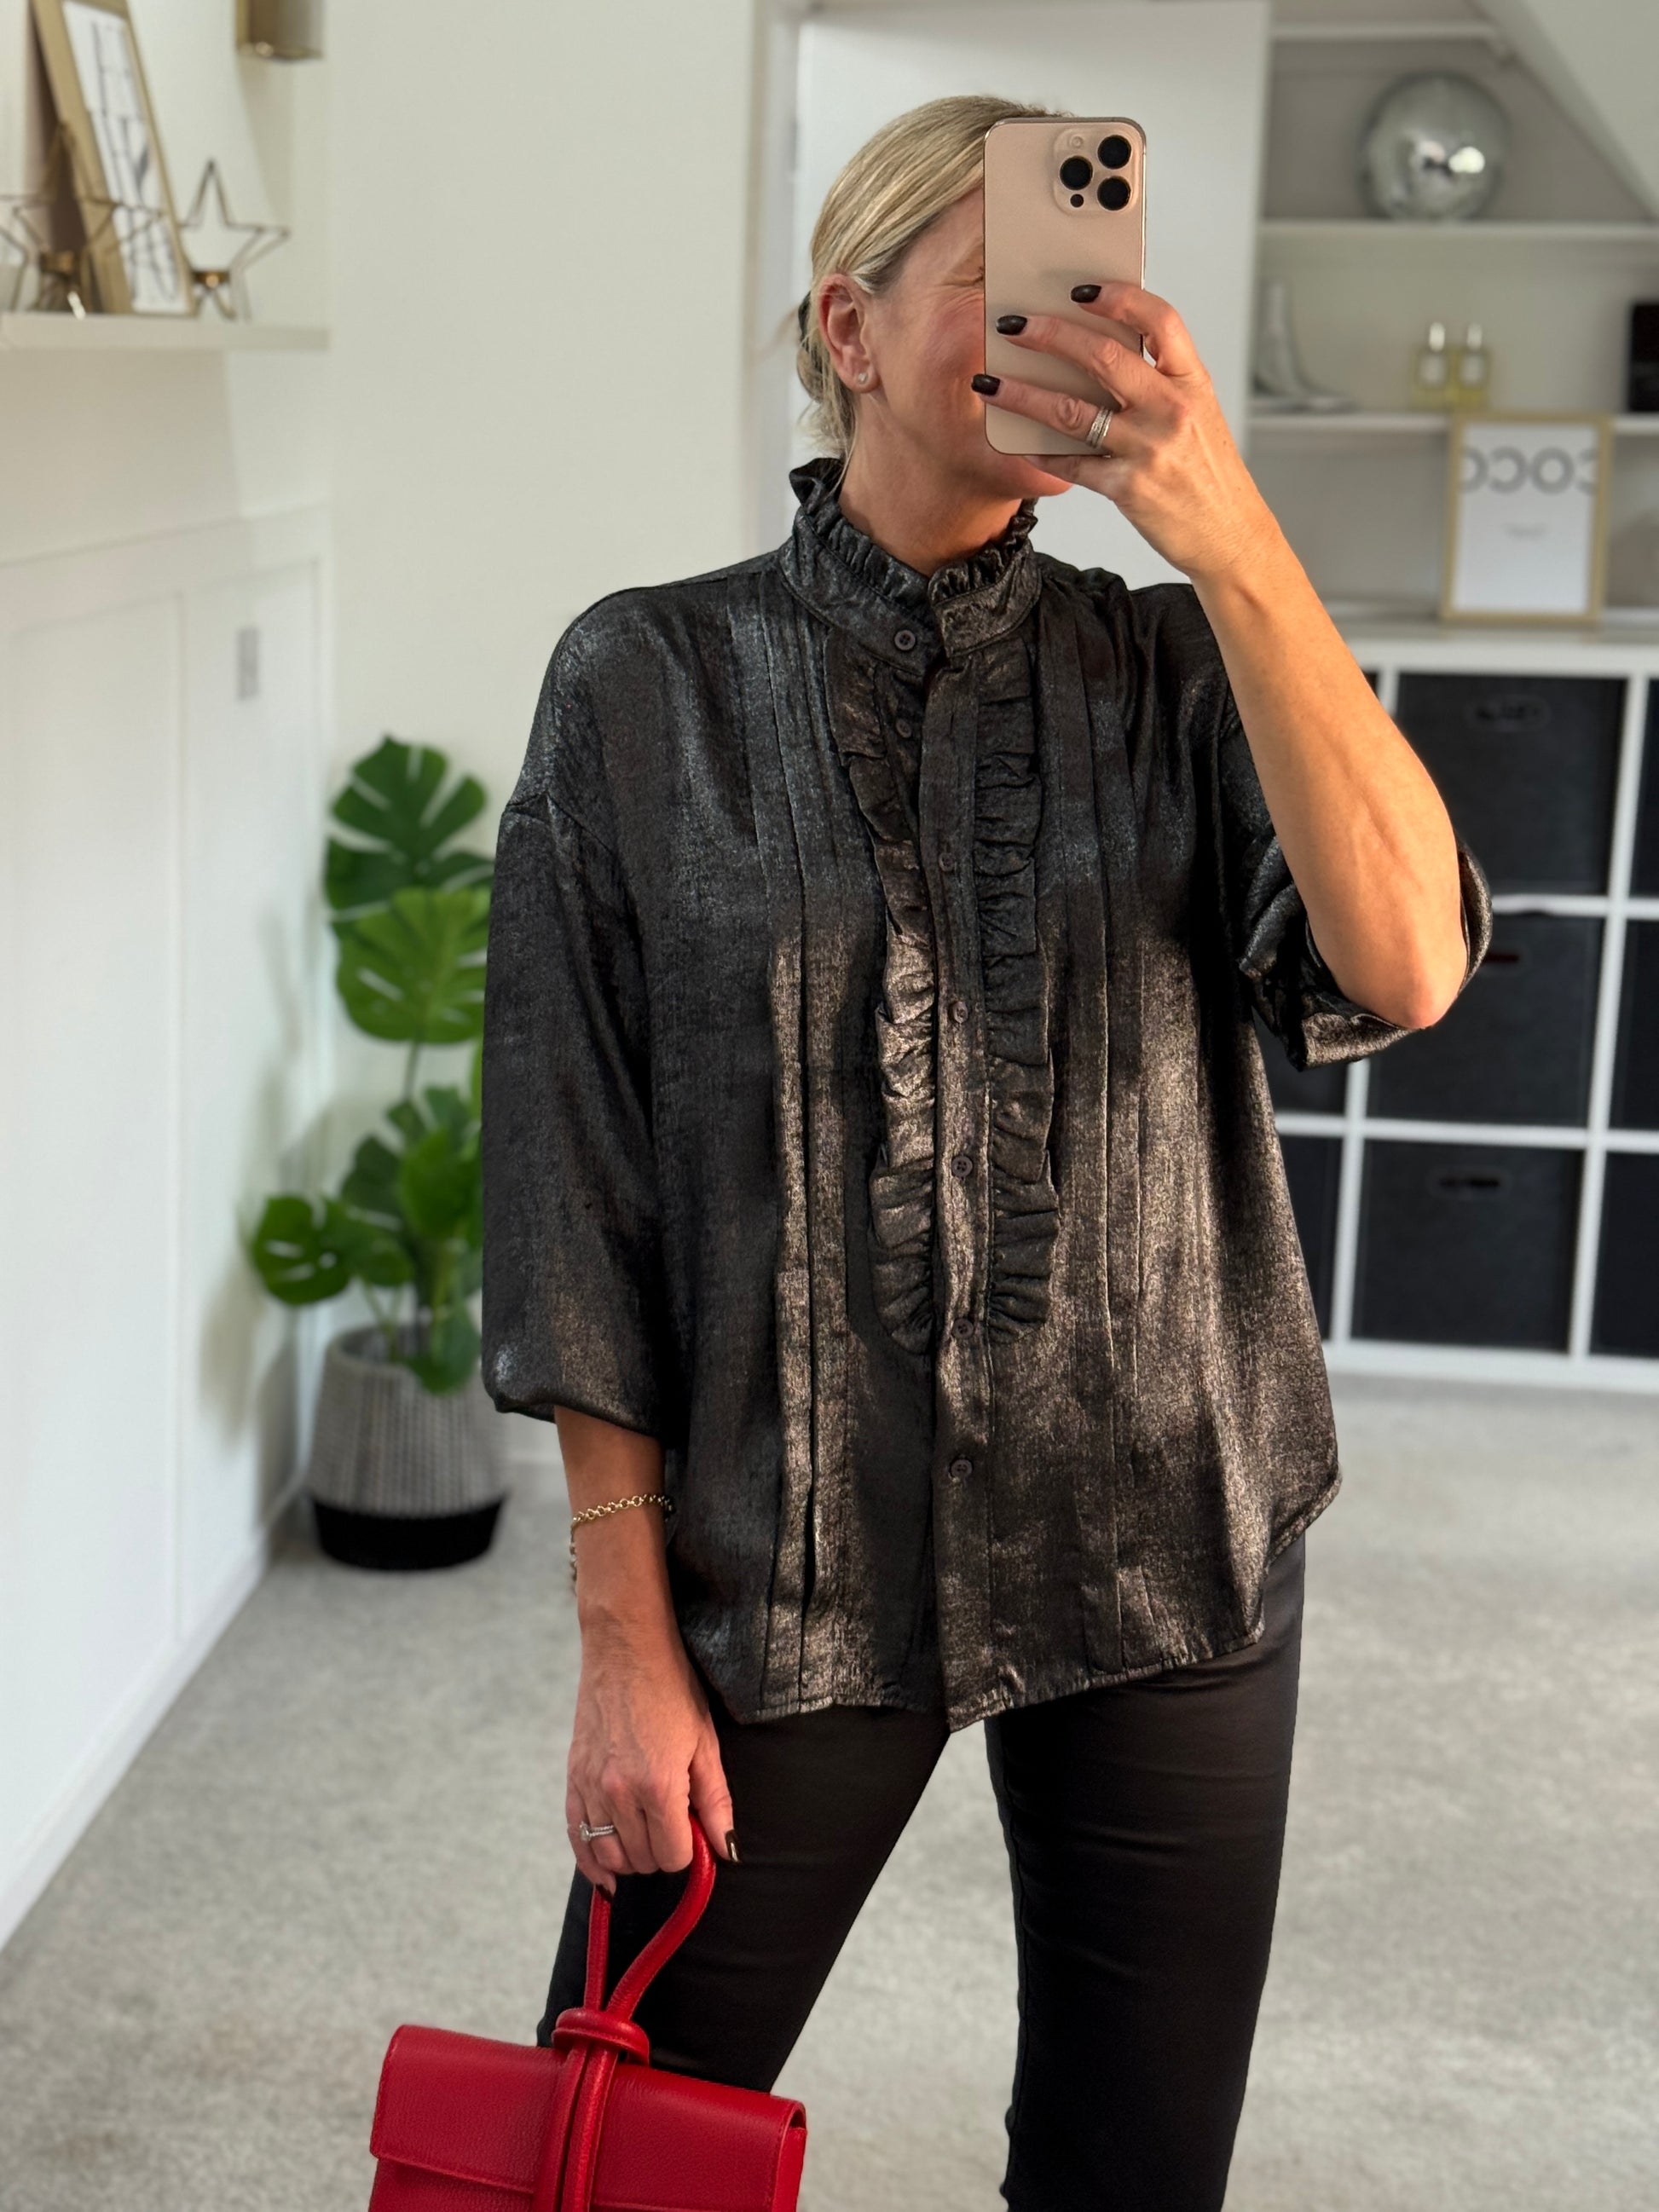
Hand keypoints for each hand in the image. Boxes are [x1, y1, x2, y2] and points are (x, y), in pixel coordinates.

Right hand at [566, 1610, 736, 1894]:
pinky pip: (576, 1838)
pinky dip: (591, 1863)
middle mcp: (619, 1792)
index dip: (690, 1849)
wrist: (626, 1649)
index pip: (674, 1855)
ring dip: (632, 1856)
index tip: (694, 1828)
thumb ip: (716, 1802)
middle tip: (674, 1821)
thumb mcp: (705, 1744)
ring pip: (610, 1855)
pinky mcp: (573, 1778)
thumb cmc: (672, 1689)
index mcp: (658, 1785)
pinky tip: (606, 1877)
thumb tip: (726, 1850)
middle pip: (642, 1859)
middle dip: (663, 1850)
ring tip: (648, 1832)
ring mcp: (591, 1786)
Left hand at [981, 282, 1278, 582]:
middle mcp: (1173, 409)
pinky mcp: (1128, 488)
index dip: (1118, 296)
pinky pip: (1071, 464)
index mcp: (1193, 381)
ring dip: (1022, 395)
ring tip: (989, 385)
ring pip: (1071, 411)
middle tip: (1012, 325)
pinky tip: (1020, 442)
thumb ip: (1160, 380)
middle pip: (1102, 356)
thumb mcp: (1199, 413)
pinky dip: (1041, 452)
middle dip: (1049, 334)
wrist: (1230, 535)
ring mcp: (1149, 449)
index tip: (1079, 288)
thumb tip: (1100, 348)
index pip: (1159, 319)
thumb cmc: (1208, 471)